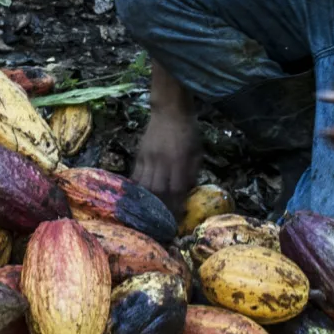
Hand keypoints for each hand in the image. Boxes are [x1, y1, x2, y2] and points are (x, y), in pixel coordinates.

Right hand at [129, 98, 202, 216]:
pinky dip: (137, 190)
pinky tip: (137, 199)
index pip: (176, 189)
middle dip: (160, 209)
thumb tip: (186, 193)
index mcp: (180, 161)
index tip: (176, 221)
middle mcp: (162, 161)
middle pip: (158, 191)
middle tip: (161, 223)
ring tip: (148, 216)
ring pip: (145, 185)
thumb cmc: (188, 132)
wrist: (169, 111)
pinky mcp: (139, 155)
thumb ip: (192, 173)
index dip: (175, 207)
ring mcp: (148, 158)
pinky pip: (135, 176)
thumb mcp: (197, 152)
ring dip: (147, 202)